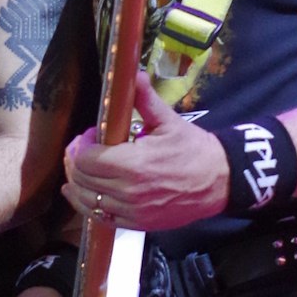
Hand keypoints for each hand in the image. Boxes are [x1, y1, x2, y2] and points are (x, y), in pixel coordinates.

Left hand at [62, 70, 228, 231]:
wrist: (220, 181)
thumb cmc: (194, 149)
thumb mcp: (169, 121)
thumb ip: (145, 99)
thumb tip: (133, 73)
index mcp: (134, 164)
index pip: (86, 159)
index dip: (82, 145)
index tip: (91, 135)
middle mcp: (129, 191)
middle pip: (82, 179)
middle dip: (76, 162)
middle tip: (82, 151)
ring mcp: (133, 211)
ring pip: (87, 201)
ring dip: (78, 184)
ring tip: (80, 171)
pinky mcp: (138, 224)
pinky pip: (101, 219)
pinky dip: (88, 206)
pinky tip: (83, 195)